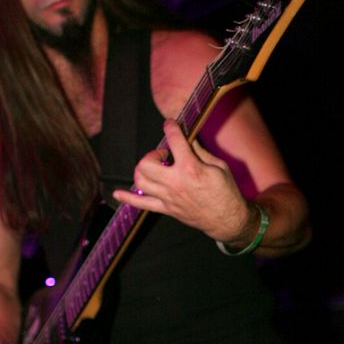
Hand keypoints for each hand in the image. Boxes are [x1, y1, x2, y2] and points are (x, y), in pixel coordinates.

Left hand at [112, 119, 249, 242]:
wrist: (226, 220)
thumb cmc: (226, 192)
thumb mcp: (218, 166)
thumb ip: (200, 152)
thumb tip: (188, 139)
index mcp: (191, 169)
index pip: (174, 141)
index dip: (170, 127)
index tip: (169, 124)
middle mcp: (175, 183)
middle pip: (147, 163)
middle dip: (152, 154)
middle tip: (164, 155)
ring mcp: (168, 197)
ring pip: (140, 180)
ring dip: (143, 169)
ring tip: (155, 168)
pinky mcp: (166, 208)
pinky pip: (141, 204)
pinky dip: (127, 198)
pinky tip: (117, 194)